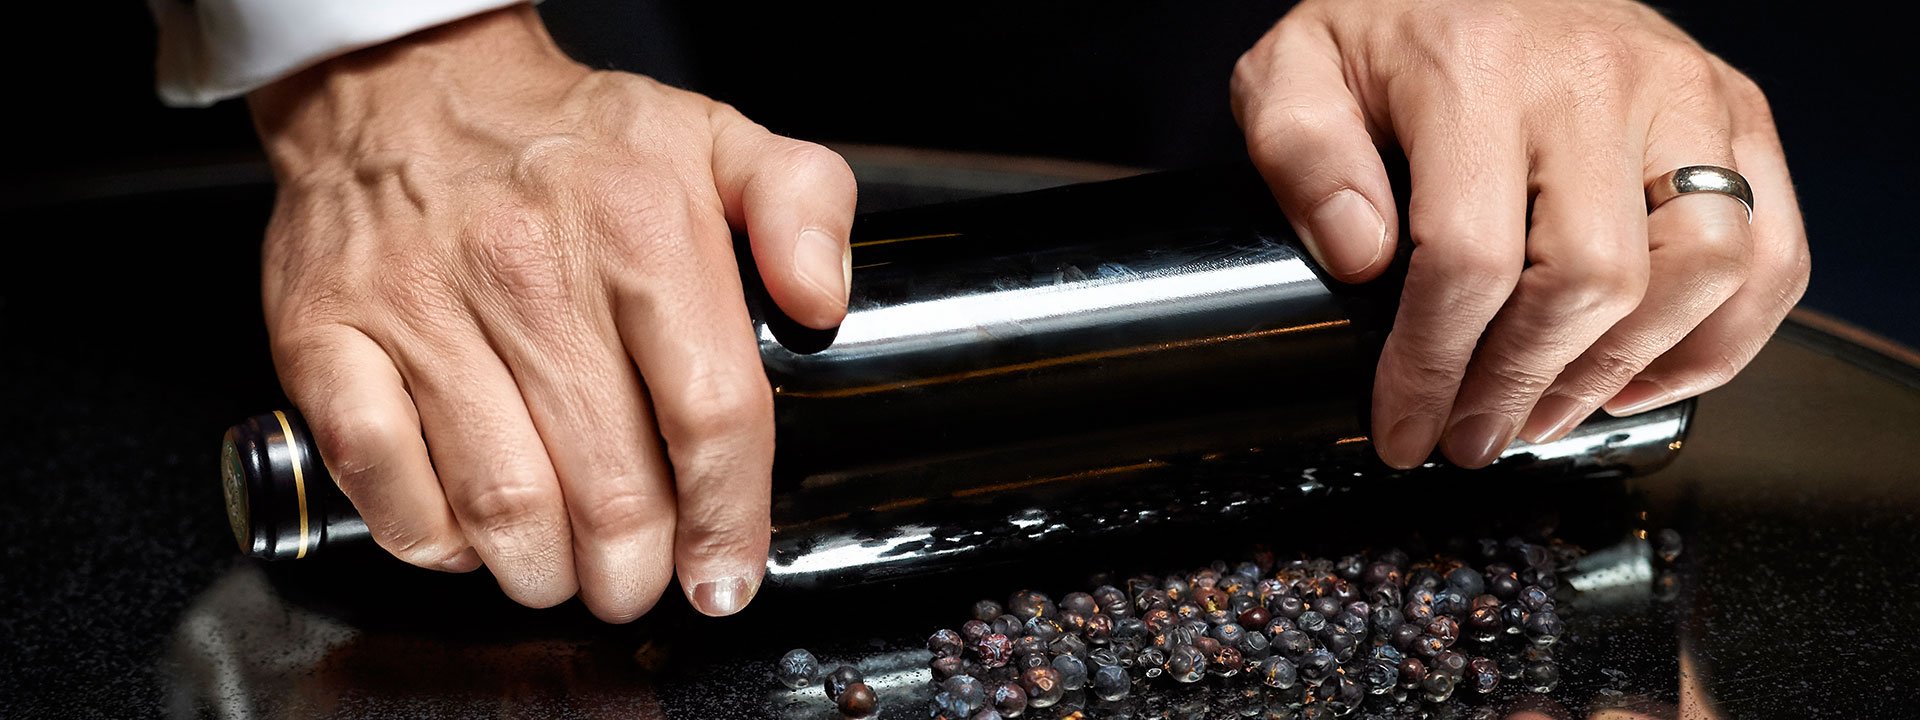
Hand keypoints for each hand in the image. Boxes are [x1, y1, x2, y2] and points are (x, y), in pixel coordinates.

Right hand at [249, 6, 855, 619]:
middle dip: (636, 571)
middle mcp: (531, 269)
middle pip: (612, 490)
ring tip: (563, 571)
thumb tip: (823, 301)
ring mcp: (420, 307)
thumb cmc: (571, 140)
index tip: (726, 576)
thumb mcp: (716, 139)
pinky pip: (385, 483)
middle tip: (639, 579)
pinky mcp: (327, 337)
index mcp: (642, 227)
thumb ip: (804, 207)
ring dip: (544, 573)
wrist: (408, 83)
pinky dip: (430, 540)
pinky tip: (468, 536)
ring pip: (503, 508)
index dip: (728, 519)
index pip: (711, 415)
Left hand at [1232, 0, 1808, 467]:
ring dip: (1620, 373)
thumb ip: (1300, 153)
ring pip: (1699, 271)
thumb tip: (1360, 255)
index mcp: (1475, 68)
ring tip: (1543, 415)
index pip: (1467, 258)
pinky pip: (1773, 250)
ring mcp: (1681, 94)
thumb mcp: (1297, 70)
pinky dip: (1722, 339)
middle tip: (1470, 437)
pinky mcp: (1736, 112)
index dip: (1433, 368)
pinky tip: (1641, 378)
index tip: (1403, 426)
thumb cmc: (1391, 22)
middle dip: (1520, 387)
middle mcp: (1594, 78)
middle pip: (1589, 280)